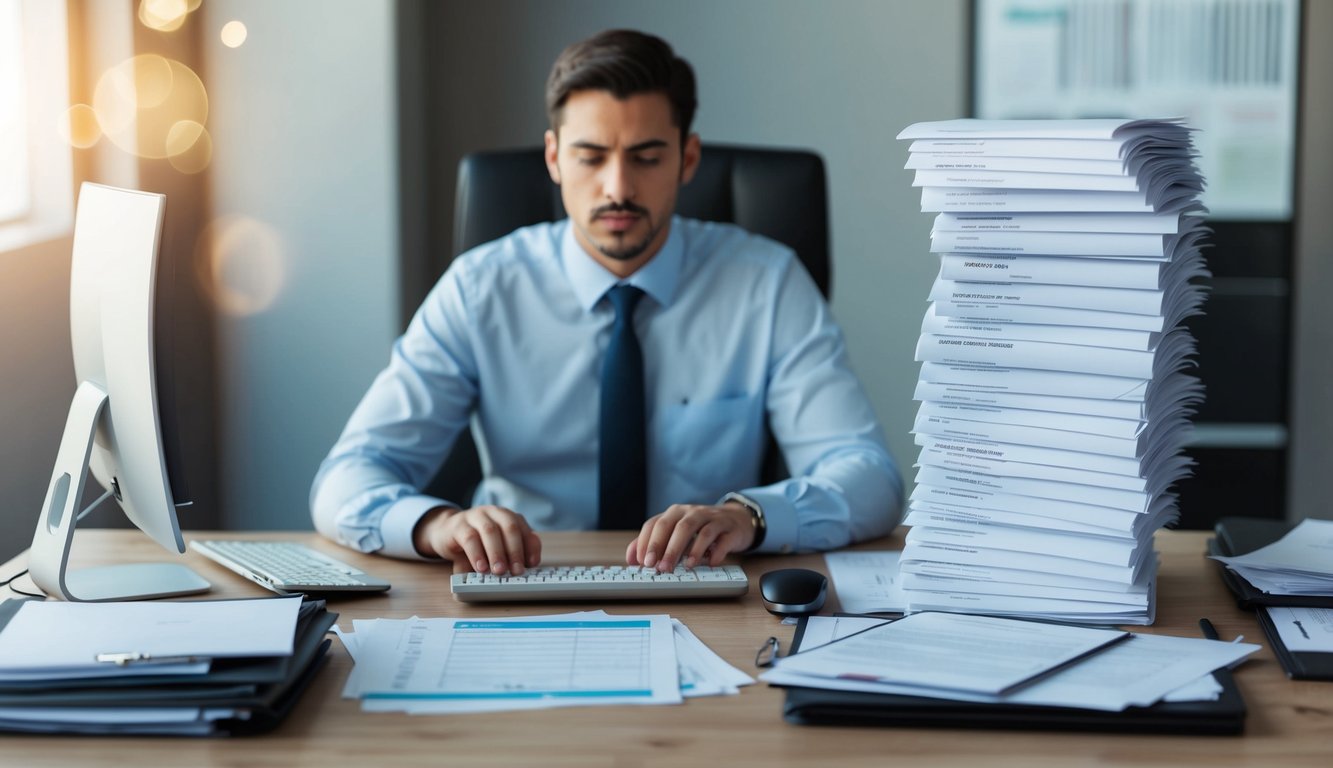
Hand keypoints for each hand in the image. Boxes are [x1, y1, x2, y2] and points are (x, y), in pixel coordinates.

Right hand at [412, 505, 541, 574]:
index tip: (532, 564)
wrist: (447, 532)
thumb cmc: (477, 541)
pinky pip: (469, 538)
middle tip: (516, 571)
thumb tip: (527, 565)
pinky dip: (477, 554)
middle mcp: (494, 512)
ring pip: (490, 531)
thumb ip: (511, 554)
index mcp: (508, 517)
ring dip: (497, 553)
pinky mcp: (458, 525)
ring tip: (499, 571)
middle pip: (510, 527)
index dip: (530, 547)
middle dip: (515, 550)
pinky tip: (481, 568)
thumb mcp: (496, 548)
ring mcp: (476, 516)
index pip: (524, 529)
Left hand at [624, 502, 754, 571]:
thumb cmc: (699, 529)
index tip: (643, 562)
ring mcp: (712, 519)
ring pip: (699, 531)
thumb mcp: (674, 532)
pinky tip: (711, 563)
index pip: (656, 524)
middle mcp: (691, 512)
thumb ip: (652, 543)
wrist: (734, 521)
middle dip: (666, 548)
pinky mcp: (729, 529)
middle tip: (660, 567)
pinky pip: (722, 539)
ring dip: (692, 550)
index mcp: (674, 513)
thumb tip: (631, 559)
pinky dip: (716, 552)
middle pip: (676, 527)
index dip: (647, 542)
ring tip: (686, 567)